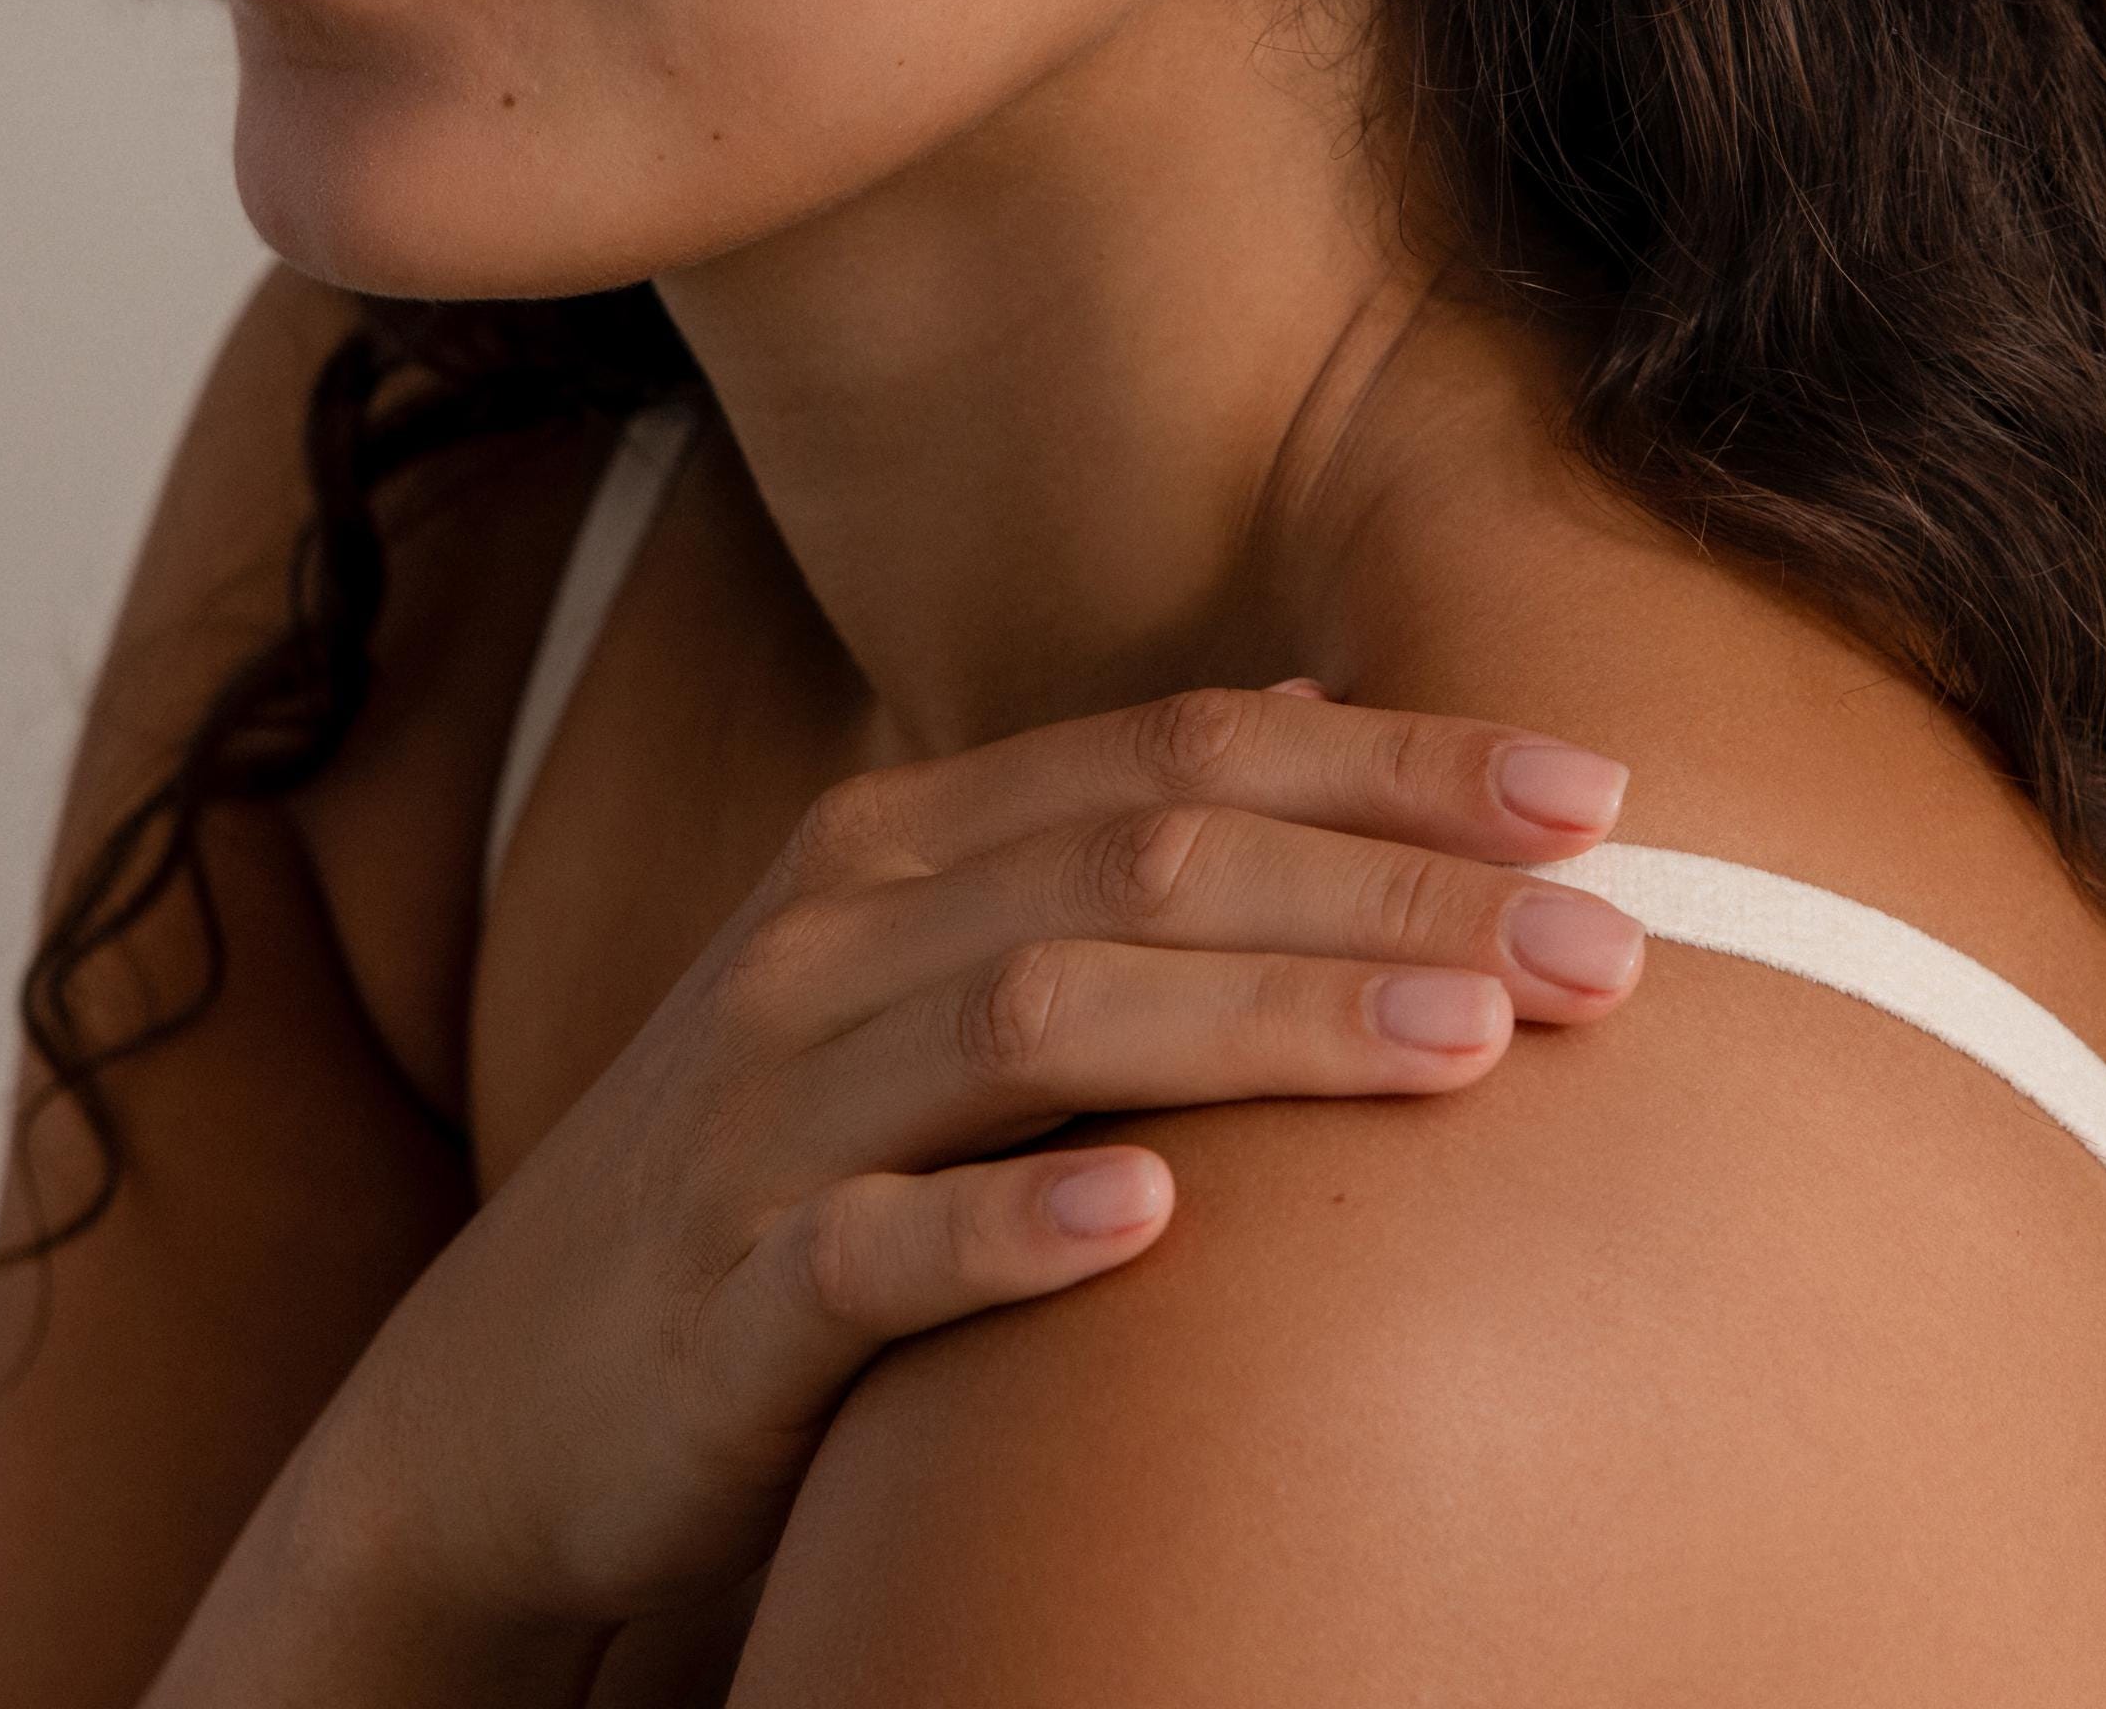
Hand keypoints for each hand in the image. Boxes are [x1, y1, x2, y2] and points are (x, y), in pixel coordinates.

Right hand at [324, 680, 1641, 1630]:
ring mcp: (766, 1108)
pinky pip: (872, 1245)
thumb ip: (1102, 838)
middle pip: (1141, 860)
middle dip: (1389, 884)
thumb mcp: (921, 967)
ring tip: (1467, 1040)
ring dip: (1265, 1019)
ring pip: (1039, 1018)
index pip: (1179, 751)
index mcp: (901, 842)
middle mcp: (832, 937)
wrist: (499, 1397)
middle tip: (1606, 942)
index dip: (1392, 759)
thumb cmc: (779, 1160)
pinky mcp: (722, 1296)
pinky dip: (1012, 1223)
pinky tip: (1156, 1217)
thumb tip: (1318, 709)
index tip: (1593, 793)